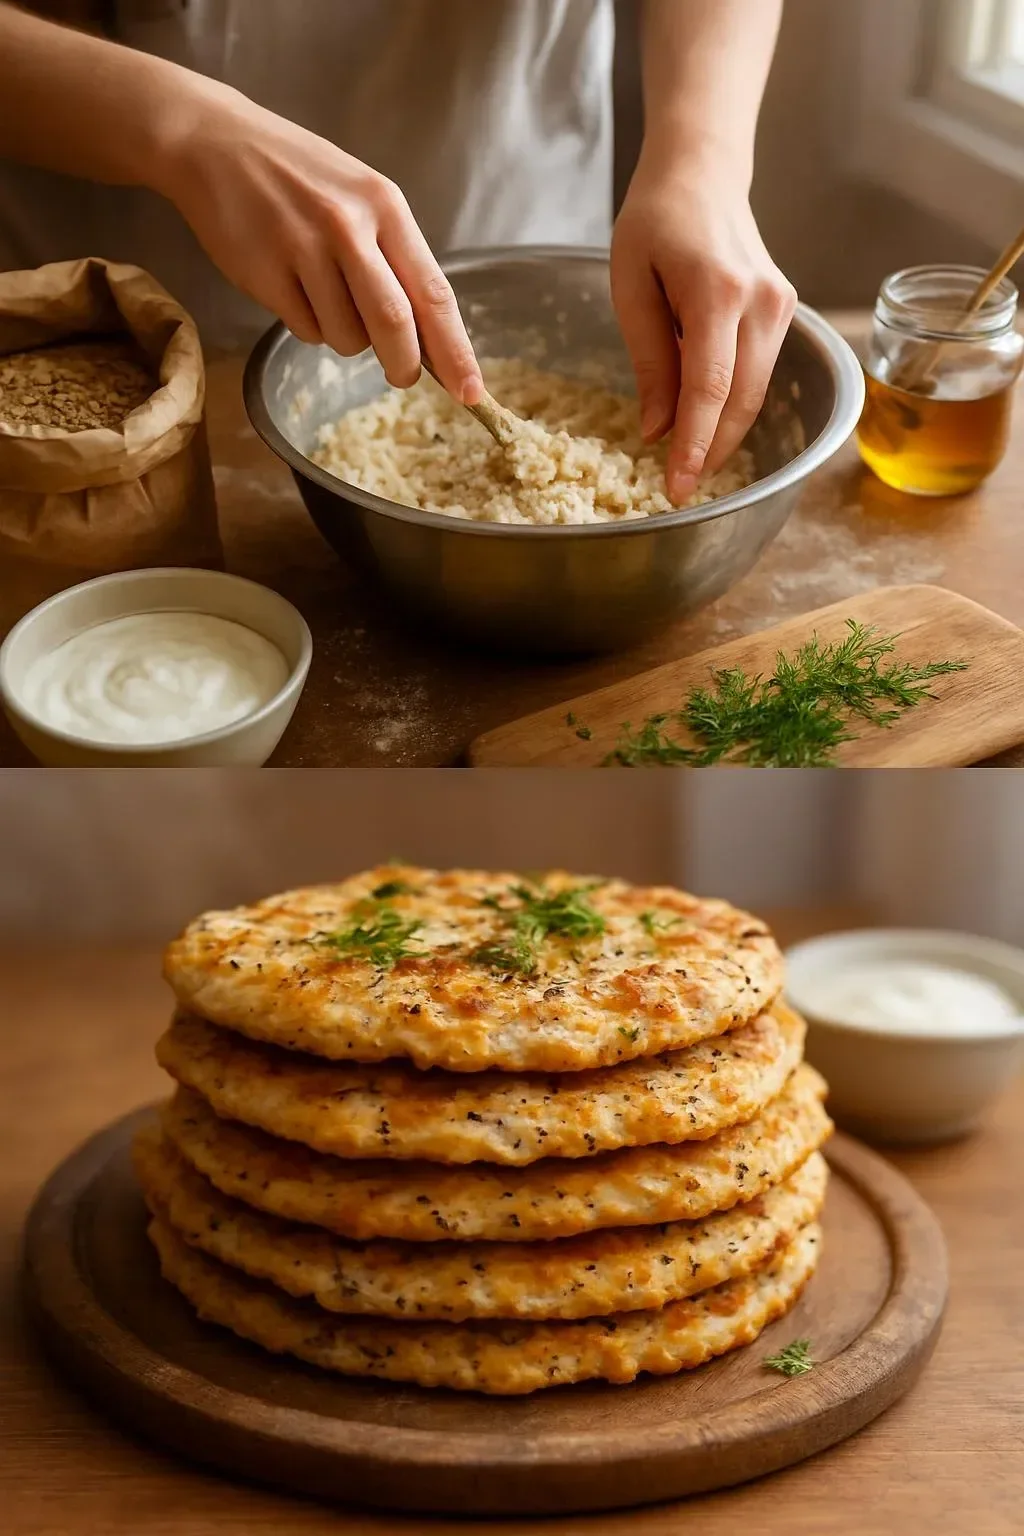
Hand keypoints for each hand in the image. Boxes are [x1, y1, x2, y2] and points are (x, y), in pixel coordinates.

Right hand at [156, 79, 482, 401]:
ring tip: (323, 293)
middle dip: (404, 364)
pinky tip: (291, 285)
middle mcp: (348, 225)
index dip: (456, 351)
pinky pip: (305, 330)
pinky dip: (308, 325)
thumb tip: (431, 339)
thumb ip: (396, 260)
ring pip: (346, 337)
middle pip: (393, 324)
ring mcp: (303, 248)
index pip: (433, 293)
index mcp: (385, 206)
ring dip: (345, 337)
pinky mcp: (263, 273)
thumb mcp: (361, 197)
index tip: (472, 394)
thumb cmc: (299, 177)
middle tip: (402, 375)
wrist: (215, 142)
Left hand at [612, 144, 796, 501]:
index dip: (694, 445)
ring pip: (756, 393)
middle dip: (711, 452)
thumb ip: (649, 360)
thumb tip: (658, 430)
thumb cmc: (655, 221)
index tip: (677, 488)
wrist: (703, 171)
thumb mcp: (631, 286)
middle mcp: (762, 301)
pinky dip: (733, 405)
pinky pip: (760, 373)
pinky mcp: (785, 312)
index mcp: (717, 291)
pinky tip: (705, 424)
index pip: (710, 387)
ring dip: (723, 434)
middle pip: (741, 400)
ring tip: (688, 462)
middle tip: (679, 489)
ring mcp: (781, 307)